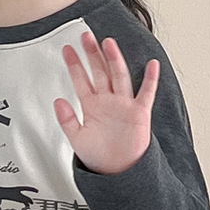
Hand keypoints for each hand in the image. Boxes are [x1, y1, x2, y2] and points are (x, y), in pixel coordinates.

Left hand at [53, 32, 159, 175]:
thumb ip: (67, 120)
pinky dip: (150, 80)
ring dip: (114, 60)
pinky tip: (152, 66)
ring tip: (108, 43)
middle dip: (93, 54)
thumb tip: (58, 101)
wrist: (118, 173)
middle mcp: (108, 102)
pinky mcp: (139, 114)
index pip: (81, 80)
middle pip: (100, 72)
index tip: (67, 49)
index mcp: (92, 107)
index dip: (74, 65)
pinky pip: (146, 94)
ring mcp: (124, 106)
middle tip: (85, 37)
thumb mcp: (77, 139)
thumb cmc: (100, 158)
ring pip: (119, 76)